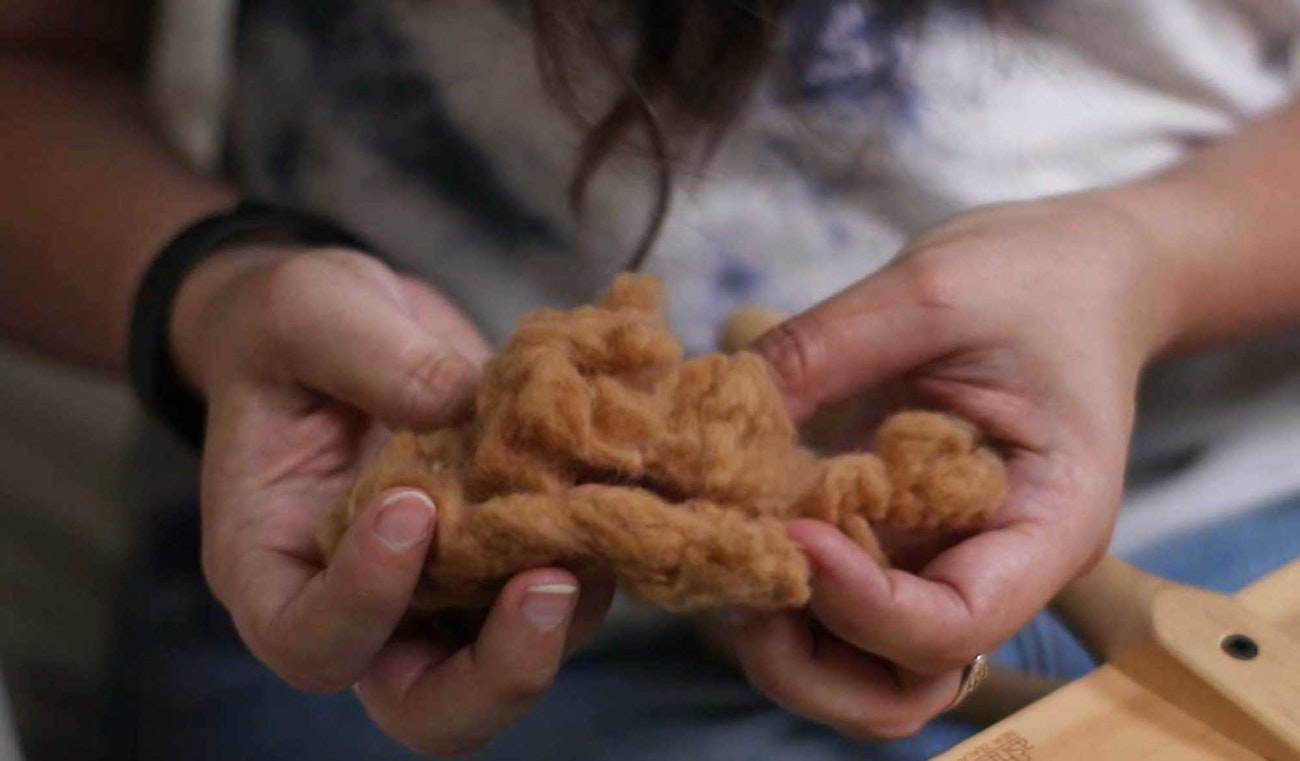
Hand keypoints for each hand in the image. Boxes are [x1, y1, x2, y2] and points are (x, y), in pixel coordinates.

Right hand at [171, 246, 614, 754]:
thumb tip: (460, 403)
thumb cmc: (295, 324)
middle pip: (424, 704)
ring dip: (566, 614)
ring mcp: (442, 591)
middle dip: (496, 670)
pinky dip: (594, 557)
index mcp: (273, 562)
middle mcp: (361, 603)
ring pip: (509, 663)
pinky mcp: (505, 554)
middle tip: (549, 584)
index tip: (412, 509)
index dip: (361, 603)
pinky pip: (556, 591)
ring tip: (604, 521)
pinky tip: (621, 491)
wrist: (352, 322)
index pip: (308, 640)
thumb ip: (373, 357)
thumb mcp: (309, 312)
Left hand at [717, 193, 1175, 738]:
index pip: (958, 623)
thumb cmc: (1034, 278)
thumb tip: (719, 408)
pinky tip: (738, 520)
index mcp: (1049, 521)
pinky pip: (830, 607)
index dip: (863, 603)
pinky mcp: (892, 540)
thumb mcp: (933, 287)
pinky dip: (776, 587)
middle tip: (742, 574)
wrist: (1072, 273)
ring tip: (730, 553)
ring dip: (781, 639)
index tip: (798, 533)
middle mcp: (993, 567)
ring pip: (856, 669)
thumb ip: (826, 347)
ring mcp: (938, 563)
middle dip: (806, 657)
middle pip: (899, 688)